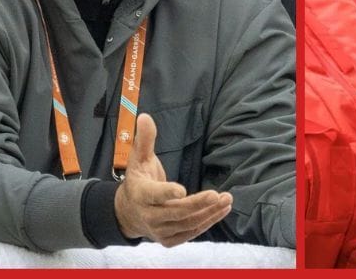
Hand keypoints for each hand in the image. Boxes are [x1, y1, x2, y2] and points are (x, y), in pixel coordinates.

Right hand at [114, 113, 233, 246]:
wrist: (128, 212)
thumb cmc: (139, 180)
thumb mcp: (139, 159)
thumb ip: (145, 139)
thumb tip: (145, 116)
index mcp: (140, 193)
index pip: (154, 195)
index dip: (166, 193)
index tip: (182, 189)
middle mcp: (148, 215)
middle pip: (175, 212)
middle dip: (197, 204)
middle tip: (217, 195)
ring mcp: (159, 230)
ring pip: (186, 224)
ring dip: (208, 213)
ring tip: (226, 200)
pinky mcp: (169, 239)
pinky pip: (191, 232)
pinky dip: (207, 222)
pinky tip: (221, 210)